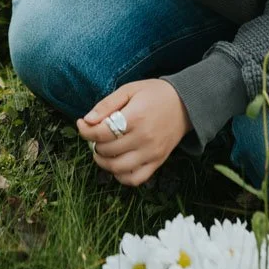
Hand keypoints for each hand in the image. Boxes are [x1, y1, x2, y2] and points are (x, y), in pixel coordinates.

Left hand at [76, 79, 193, 186]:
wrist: (186, 103)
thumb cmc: (155, 93)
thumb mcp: (130, 89)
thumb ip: (107, 104)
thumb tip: (87, 120)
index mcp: (135, 117)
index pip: (101, 132)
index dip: (85, 130)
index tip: (82, 124)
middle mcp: (143, 138)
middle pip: (106, 150)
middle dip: (95, 143)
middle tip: (96, 134)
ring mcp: (151, 153)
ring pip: (117, 168)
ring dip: (103, 161)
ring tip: (103, 150)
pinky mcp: (157, 162)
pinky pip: (134, 179)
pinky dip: (121, 176)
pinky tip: (117, 163)